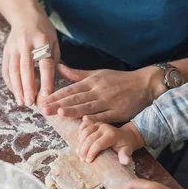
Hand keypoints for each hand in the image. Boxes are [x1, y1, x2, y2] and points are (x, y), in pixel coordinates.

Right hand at [3, 5, 59, 105]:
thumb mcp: (54, 41)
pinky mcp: (6, 50)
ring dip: (17, 88)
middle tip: (30, 103)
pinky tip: (15, 93)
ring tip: (21, 101)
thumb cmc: (44, 31)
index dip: (45, 80)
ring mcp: (14, 46)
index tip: (46, 95)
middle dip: (28, 87)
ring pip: (13, 70)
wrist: (25, 14)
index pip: (44, 63)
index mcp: (42, 40)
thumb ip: (54, 59)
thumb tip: (53, 81)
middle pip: (26, 68)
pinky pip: (6, 69)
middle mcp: (26, 43)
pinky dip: (10, 82)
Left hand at [42, 64, 167, 121]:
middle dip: (59, 104)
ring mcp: (108, 102)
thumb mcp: (98, 73)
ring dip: (73, 111)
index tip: (43, 100)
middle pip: (76, 98)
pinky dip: (95, 119)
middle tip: (44, 109)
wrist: (144, 85)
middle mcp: (98, 91)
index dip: (56, 95)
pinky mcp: (118, 112)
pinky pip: (104, 117)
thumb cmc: (119, 80)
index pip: (70, 89)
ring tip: (59, 113)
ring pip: (88, 107)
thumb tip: (58, 67)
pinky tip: (84, 121)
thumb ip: (77, 74)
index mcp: (92, 81)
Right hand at [77, 117, 143, 163]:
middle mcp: (104, 127)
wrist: (125, 136)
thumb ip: (125, 156)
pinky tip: (79, 142)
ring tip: (79, 152)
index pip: (98, 144)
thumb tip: (125, 161)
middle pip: (89, 138)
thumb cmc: (124, 146)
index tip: (88, 161)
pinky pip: (84, 126)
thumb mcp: (127, 151)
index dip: (91, 153)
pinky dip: (79, 133)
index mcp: (112, 134)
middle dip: (84, 150)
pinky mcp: (95, 123)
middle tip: (81, 159)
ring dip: (80, 142)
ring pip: (85, 131)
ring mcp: (99, 124)